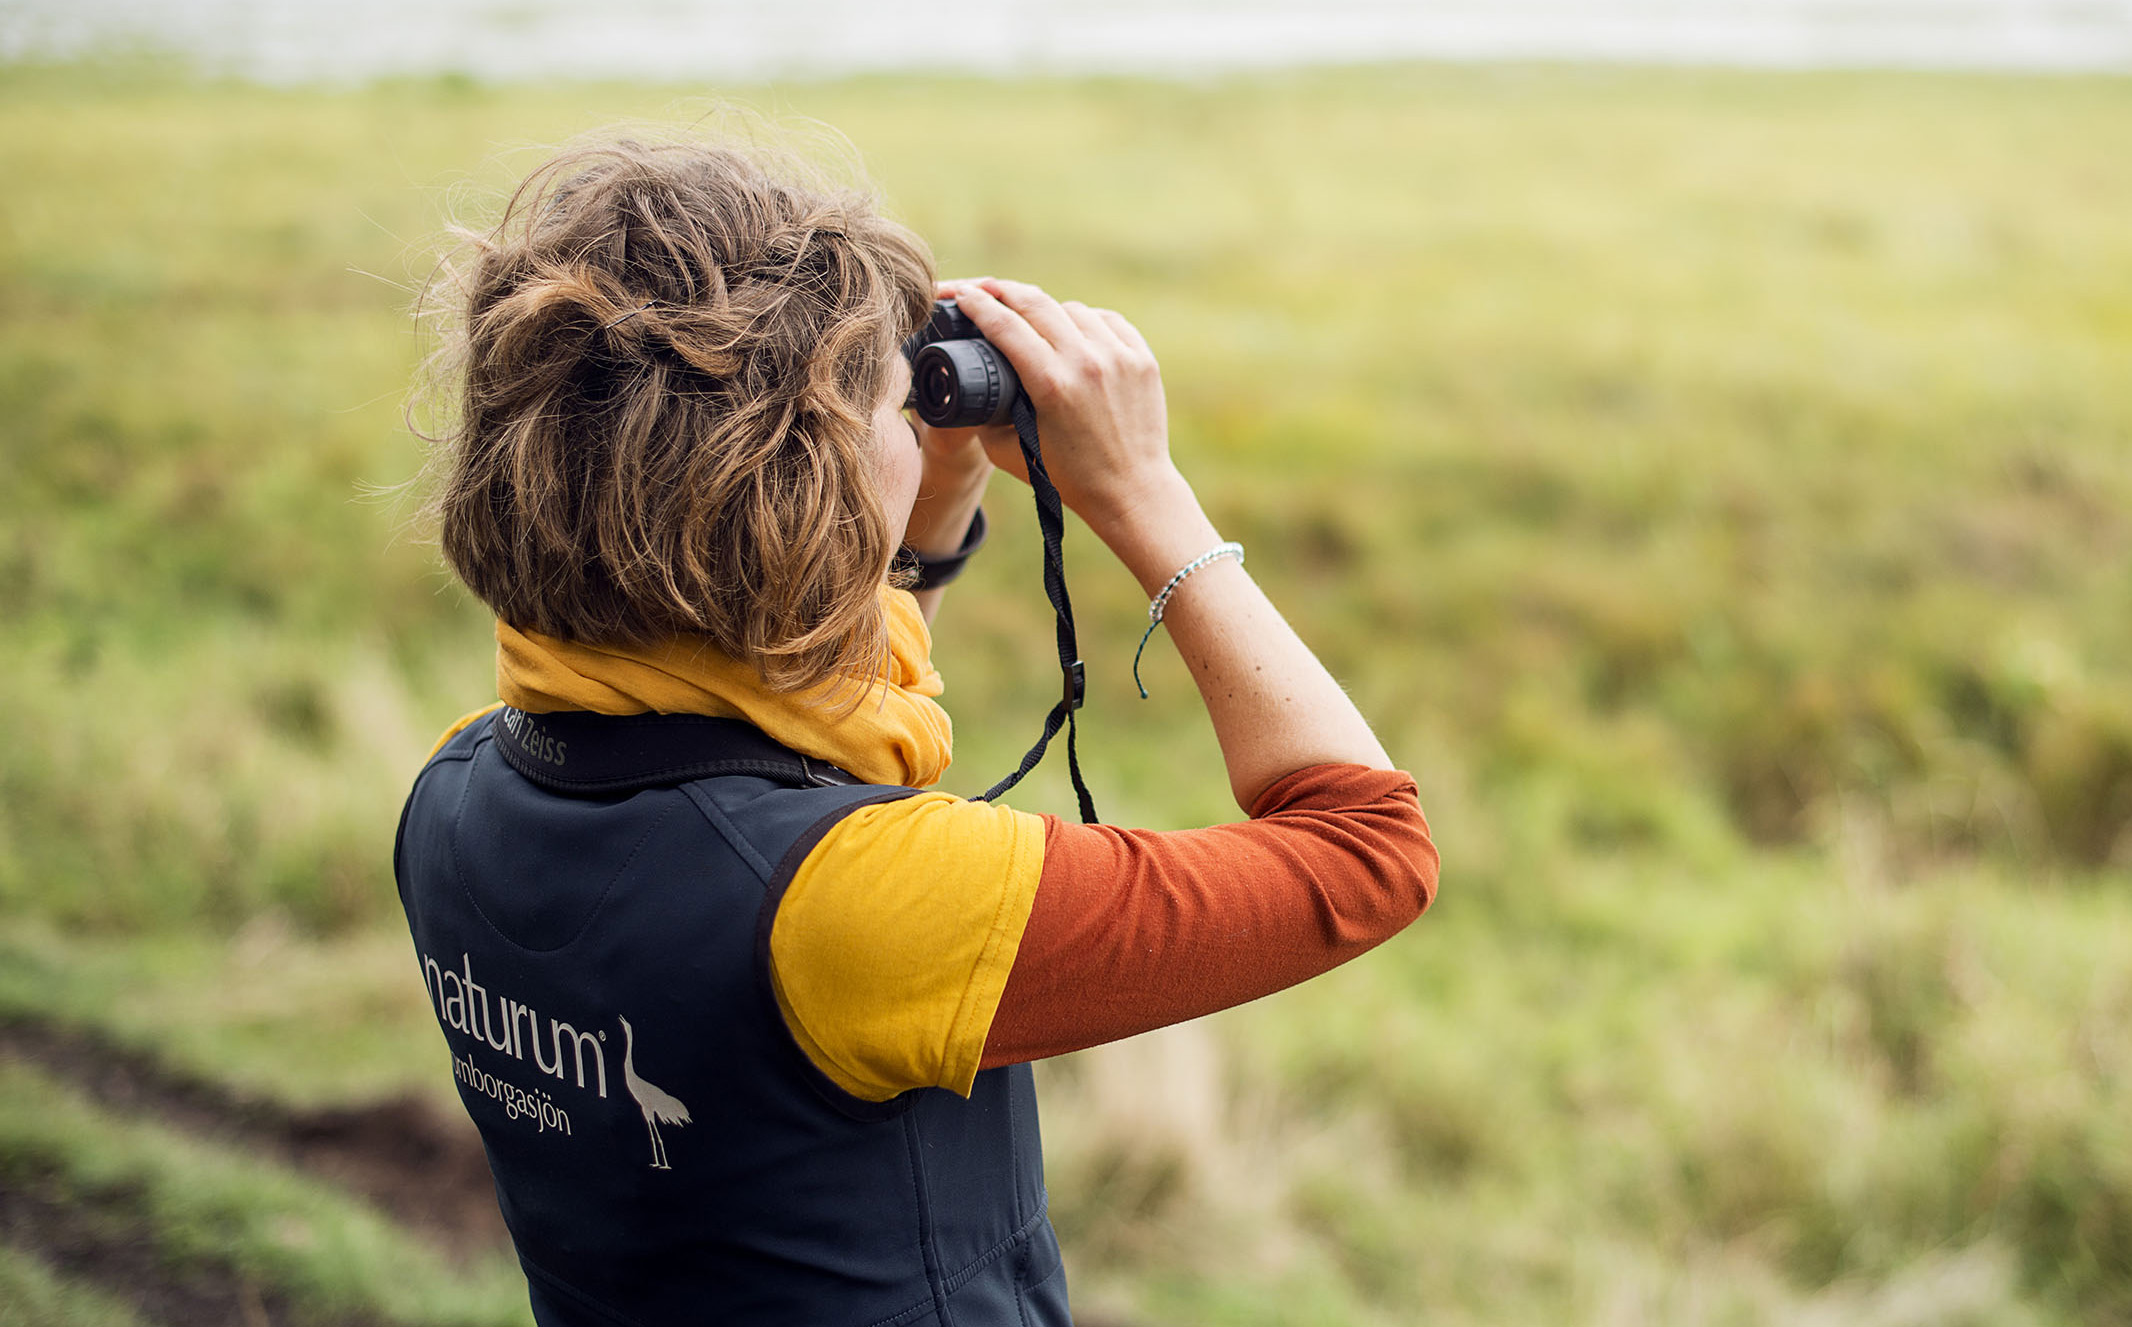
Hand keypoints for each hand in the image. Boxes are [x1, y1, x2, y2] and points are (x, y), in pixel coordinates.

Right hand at [941, 277, 1185, 542]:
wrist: (1131, 491)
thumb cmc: (1067, 477)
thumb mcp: (1006, 452)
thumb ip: (982, 414)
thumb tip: (969, 379)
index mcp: (1051, 384)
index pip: (1004, 325)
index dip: (976, 304)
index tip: (960, 293)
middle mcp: (1087, 362)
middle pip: (1035, 303)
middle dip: (1003, 290)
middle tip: (985, 288)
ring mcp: (1119, 357)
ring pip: (1072, 309)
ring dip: (1047, 311)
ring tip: (1034, 321)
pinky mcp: (1142, 359)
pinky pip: (1107, 320)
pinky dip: (1086, 322)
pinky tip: (1075, 331)